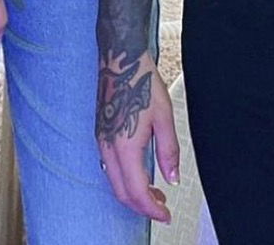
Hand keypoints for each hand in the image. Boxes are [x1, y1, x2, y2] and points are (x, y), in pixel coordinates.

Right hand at [96, 52, 180, 223]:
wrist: (120, 60)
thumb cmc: (141, 82)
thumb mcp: (164, 117)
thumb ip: (168, 151)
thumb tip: (172, 178)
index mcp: (125, 146)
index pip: (136, 191)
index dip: (152, 209)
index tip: (166, 213)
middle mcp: (108, 147)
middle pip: (122, 192)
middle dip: (142, 206)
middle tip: (162, 207)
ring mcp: (101, 140)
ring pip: (114, 181)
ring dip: (132, 193)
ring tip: (154, 193)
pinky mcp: (100, 134)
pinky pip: (109, 168)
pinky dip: (124, 179)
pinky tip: (139, 174)